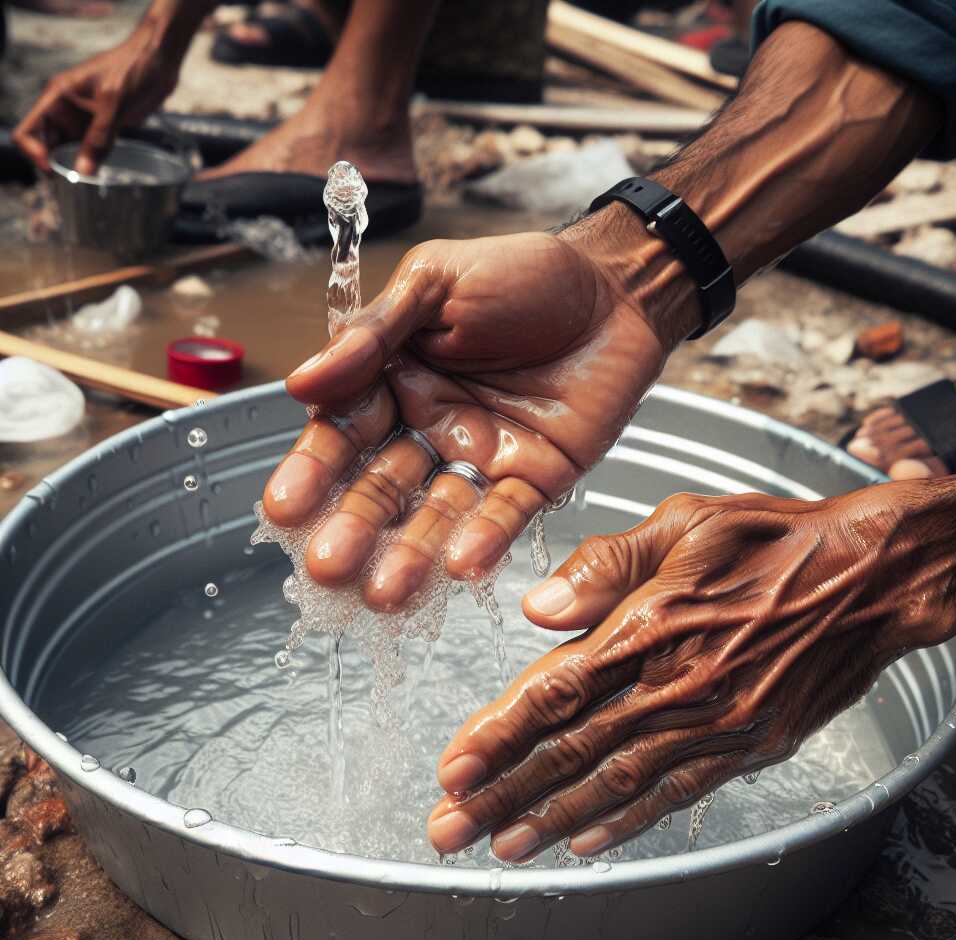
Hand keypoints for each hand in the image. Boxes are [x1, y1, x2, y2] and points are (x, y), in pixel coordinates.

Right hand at [13, 20, 184, 174]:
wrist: (158, 61)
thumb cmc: (132, 67)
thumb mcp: (113, 102)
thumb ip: (99, 137)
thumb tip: (83, 169)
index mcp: (58, 96)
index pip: (29, 129)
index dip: (34, 152)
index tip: (52, 170)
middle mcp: (67, 110)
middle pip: (46, 144)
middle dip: (54, 163)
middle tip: (73, 183)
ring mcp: (85, 120)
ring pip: (69, 149)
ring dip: (74, 166)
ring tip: (87, 184)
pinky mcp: (104, 127)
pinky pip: (92, 150)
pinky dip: (93, 163)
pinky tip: (102, 173)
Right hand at [264, 229, 669, 609]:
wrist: (612, 287)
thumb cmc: (523, 273)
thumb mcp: (436, 284)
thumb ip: (373, 334)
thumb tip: (301, 382)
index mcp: (394, 379)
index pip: (343, 432)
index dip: (314, 470)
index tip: (285, 506)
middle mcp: (430, 426)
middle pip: (384, 485)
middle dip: (355, 527)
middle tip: (326, 567)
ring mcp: (481, 457)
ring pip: (438, 512)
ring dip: (410, 552)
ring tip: (383, 593)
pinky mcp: (535, 478)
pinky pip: (505, 513)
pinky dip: (483, 540)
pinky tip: (459, 567)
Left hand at [427, 484, 950, 861]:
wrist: (872, 577)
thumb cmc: (771, 538)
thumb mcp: (685, 522)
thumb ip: (606, 565)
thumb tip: (538, 609)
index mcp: (653, 624)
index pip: (557, 692)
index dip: (499, 735)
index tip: (453, 769)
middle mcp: (680, 684)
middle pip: (575, 751)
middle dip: (505, 793)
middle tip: (450, 829)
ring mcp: (718, 724)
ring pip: (620, 783)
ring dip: (554, 819)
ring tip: (503, 847)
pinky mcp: (752, 745)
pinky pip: (680, 794)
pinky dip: (629, 821)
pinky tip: (588, 841)